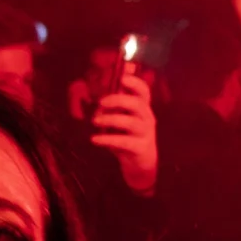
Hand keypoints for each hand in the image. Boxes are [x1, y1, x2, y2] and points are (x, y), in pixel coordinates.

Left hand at [88, 67, 159, 196]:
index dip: (135, 82)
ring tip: (95, 121)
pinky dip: (108, 139)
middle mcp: (147, 118)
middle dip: (118, 100)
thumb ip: (113, 105)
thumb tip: (94, 90)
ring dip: (111, 119)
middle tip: (101, 103)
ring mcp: (146, 133)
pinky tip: (95, 139)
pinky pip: (124, 141)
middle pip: (137, 104)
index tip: (122, 77)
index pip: (144, 91)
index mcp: (143, 107)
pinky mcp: (140, 148)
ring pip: (131, 122)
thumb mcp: (121, 119)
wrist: (139, 163)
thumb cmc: (127, 136)